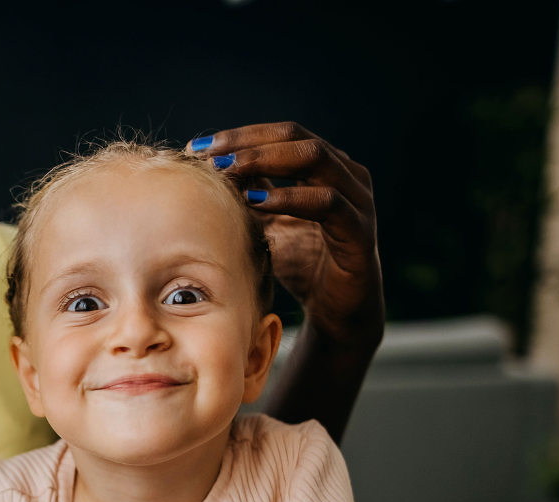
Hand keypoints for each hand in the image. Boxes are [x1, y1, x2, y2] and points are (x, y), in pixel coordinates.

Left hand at [187, 123, 383, 340]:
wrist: (334, 310)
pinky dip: (290, 198)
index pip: (282, 135)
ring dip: (267, 161)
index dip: (240, 136)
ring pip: (316, 160)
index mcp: (326, 166)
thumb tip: (207, 165)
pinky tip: (258, 201)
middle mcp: (347, 175)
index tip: (198, 146)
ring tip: (229, 170)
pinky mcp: (360, 231)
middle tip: (211, 154)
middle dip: (250, 143)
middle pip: (297, 138)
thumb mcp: (266, 222)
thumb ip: (248, 192)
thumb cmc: (301, 262)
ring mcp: (357, 200)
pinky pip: (328, 203)